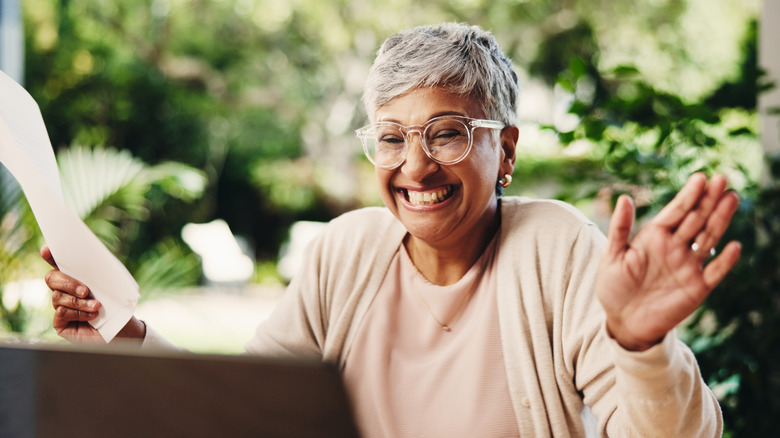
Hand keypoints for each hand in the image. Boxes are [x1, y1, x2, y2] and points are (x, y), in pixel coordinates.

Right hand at [41, 246, 144, 343]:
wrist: (123, 330)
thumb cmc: (118, 306)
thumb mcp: (112, 286)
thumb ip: (100, 274)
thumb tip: (93, 261)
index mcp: (76, 278)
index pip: (59, 263)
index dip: (51, 255)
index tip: (47, 249)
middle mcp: (65, 291)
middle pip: (52, 278)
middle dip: (68, 283)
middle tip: (85, 290)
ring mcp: (61, 306)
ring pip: (58, 297)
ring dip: (79, 302)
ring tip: (96, 306)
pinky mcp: (60, 323)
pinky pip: (61, 312)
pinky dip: (78, 313)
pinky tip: (92, 317)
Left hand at [595, 173, 740, 350]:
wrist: (623, 321)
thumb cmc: (613, 286)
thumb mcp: (612, 256)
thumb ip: (620, 228)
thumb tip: (624, 197)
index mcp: (654, 236)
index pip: (676, 211)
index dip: (688, 195)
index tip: (700, 177)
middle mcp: (675, 247)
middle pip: (696, 219)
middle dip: (709, 199)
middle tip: (722, 179)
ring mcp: (688, 266)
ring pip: (709, 238)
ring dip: (720, 220)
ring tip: (731, 198)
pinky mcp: (697, 288)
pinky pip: (715, 272)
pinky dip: (725, 261)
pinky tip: (734, 246)